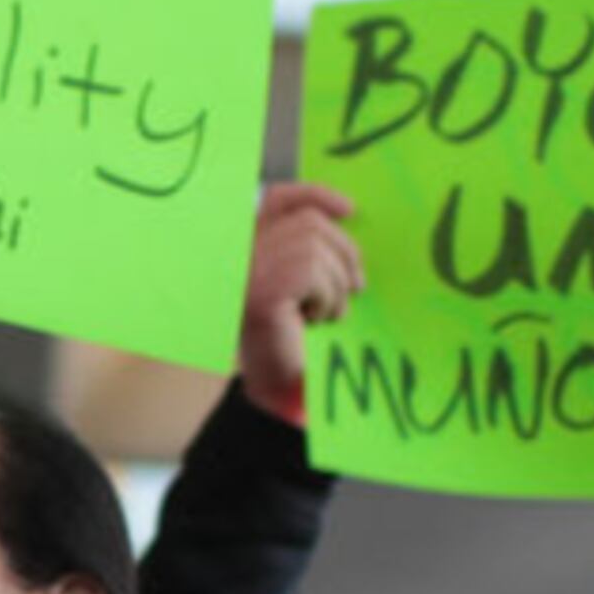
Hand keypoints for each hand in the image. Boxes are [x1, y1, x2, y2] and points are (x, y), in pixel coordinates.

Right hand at [236, 183, 361, 425]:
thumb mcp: (306, 291)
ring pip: (316, 247)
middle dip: (343, 252)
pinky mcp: (261, 291)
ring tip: (323, 315)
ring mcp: (247, 272)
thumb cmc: (292, 349)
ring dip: (334, 283)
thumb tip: (346, 214)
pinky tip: (313, 322)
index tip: (350, 209)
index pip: (279, 200)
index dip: (314, 195)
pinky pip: (315, 271)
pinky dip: (327, 297)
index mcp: (246, 251)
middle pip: (309, 223)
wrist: (279, 397)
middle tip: (354, 289)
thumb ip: (314, 253)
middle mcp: (238, 257)